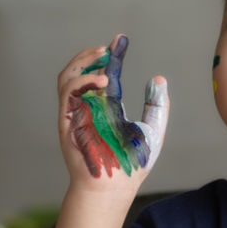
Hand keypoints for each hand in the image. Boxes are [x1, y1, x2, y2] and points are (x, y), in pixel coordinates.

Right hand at [58, 34, 168, 190]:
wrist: (115, 187)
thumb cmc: (132, 164)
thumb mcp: (153, 129)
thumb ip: (157, 105)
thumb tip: (158, 79)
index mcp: (106, 108)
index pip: (105, 74)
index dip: (111, 56)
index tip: (120, 40)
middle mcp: (89, 107)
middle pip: (80, 71)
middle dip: (91, 55)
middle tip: (108, 47)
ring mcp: (76, 113)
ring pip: (67, 77)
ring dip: (82, 62)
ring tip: (103, 57)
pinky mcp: (68, 121)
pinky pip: (68, 92)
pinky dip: (83, 80)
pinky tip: (105, 79)